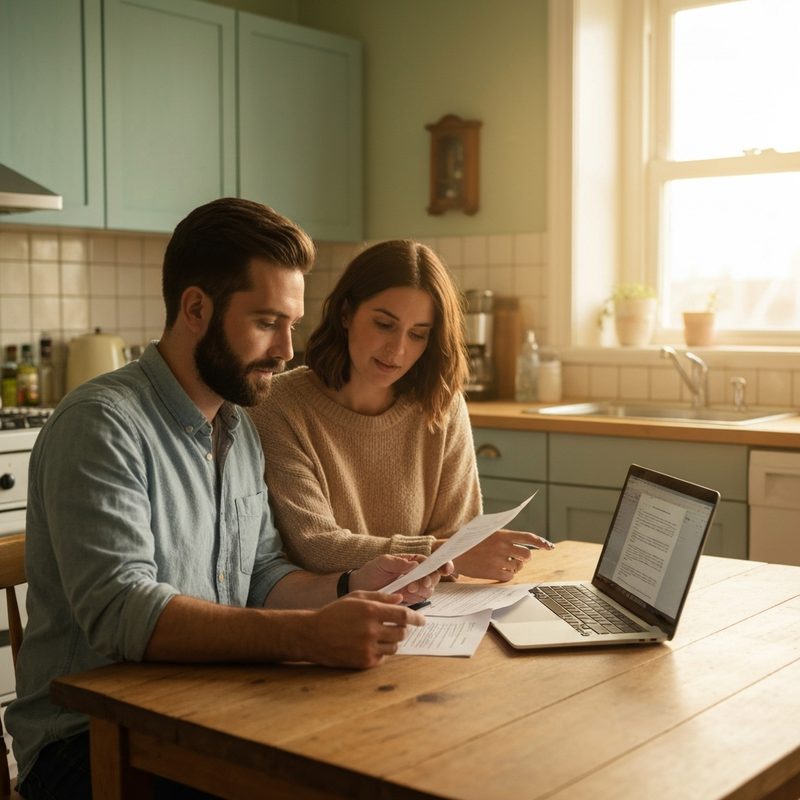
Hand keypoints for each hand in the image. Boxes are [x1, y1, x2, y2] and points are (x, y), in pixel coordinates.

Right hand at [303, 592, 424, 667]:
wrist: (312, 635)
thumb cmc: (334, 612)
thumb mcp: (356, 597)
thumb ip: (380, 597)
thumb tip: (401, 599)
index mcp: (371, 611)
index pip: (403, 615)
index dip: (416, 618)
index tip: (422, 620)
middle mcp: (371, 630)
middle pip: (402, 632)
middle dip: (402, 629)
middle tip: (395, 626)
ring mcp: (368, 647)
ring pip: (394, 646)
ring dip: (392, 641)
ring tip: (380, 635)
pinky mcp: (364, 662)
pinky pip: (383, 657)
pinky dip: (381, 651)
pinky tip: (370, 645)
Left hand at [350, 554, 453, 604]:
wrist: (361, 588)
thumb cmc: (372, 571)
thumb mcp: (382, 562)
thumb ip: (398, 562)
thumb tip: (414, 564)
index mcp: (413, 560)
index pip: (432, 561)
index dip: (442, 564)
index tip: (445, 569)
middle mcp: (417, 573)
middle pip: (434, 576)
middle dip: (429, 580)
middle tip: (416, 584)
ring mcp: (415, 587)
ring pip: (429, 589)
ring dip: (422, 590)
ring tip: (408, 590)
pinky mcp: (411, 599)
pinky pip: (420, 600)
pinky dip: (417, 599)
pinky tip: (407, 597)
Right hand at [452, 528, 553, 581]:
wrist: (452, 553)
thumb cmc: (468, 541)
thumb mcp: (485, 531)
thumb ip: (503, 534)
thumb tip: (521, 538)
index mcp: (501, 534)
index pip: (528, 538)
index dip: (541, 542)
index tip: (549, 547)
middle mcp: (502, 547)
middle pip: (527, 555)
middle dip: (525, 558)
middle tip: (518, 558)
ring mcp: (498, 561)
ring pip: (518, 567)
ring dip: (514, 566)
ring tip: (501, 562)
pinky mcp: (493, 573)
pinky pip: (509, 576)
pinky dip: (506, 574)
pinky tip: (497, 569)